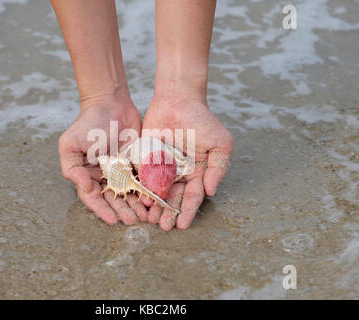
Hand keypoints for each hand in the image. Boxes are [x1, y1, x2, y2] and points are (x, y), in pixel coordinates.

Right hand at [58, 101, 148, 224]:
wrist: (111, 103)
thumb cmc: (88, 123)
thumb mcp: (71, 144)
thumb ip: (72, 168)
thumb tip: (84, 188)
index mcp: (88, 174)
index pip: (94, 198)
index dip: (102, 210)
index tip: (112, 220)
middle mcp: (105, 176)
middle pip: (114, 199)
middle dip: (123, 211)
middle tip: (133, 221)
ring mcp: (122, 170)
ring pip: (129, 193)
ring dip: (136, 206)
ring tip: (144, 216)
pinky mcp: (137, 163)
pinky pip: (143, 180)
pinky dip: (147, 191)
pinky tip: (153, 199)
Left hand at [142, 95, 233, 230]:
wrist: (177, 99)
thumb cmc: (202, 120)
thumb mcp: (220, 143)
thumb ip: (218, 167)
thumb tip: (211, 191)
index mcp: (197, 173)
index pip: (192, 196)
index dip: (188, 211)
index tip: (182, 225)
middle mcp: (179, 174)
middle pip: (174, 198)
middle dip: (169, 213)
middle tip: (164, 227)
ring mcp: (161, 168)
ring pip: (157, 192)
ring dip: (155, 207)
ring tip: (150, 220)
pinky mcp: (146, 160)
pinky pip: (143, 177)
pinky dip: (141, 189)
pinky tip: (139, 200)